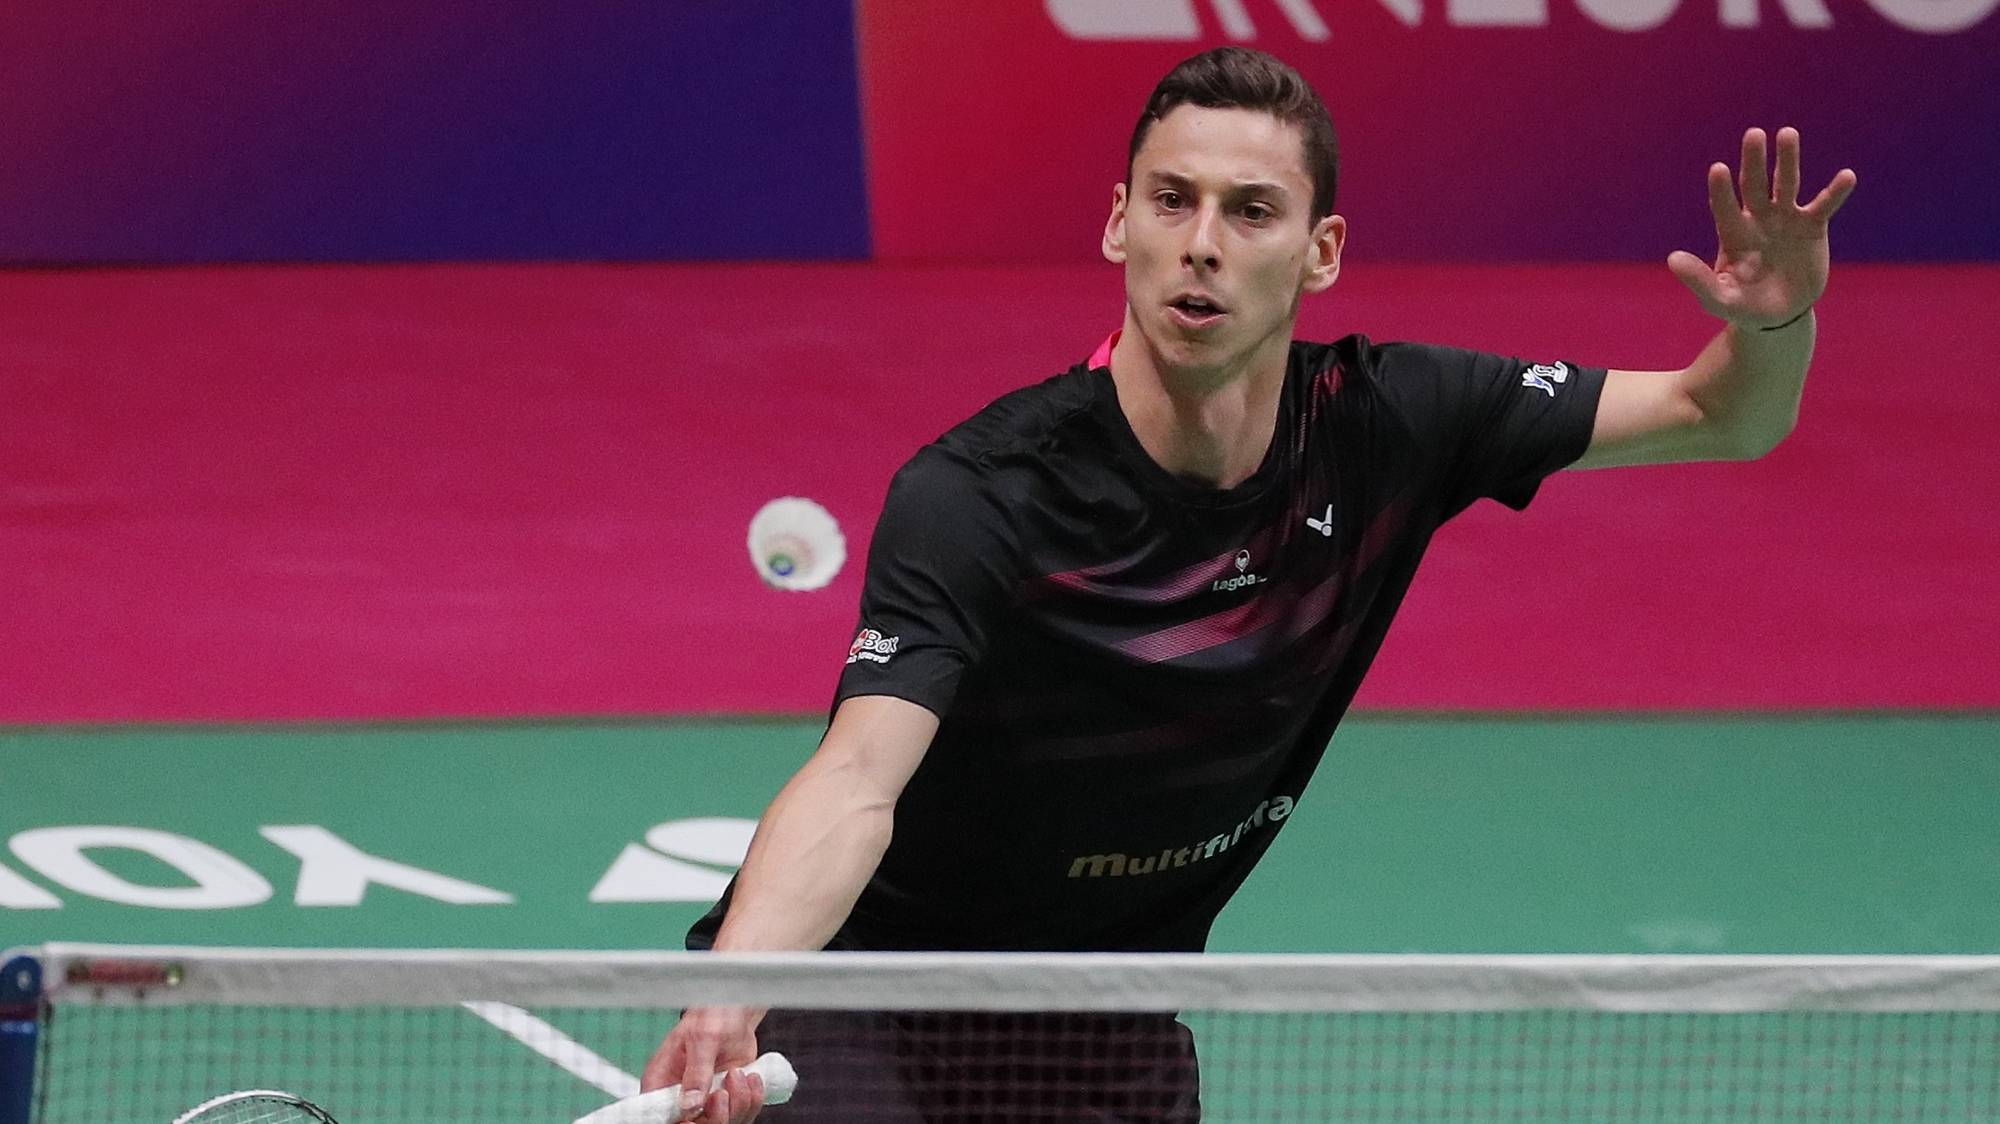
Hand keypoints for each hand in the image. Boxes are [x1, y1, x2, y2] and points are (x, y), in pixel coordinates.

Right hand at [642, 1006, 766, 1122]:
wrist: (736, 1013)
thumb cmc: (711, 1015)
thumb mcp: (703, 1038)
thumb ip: (697, 1072)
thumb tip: (690, 1104)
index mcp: (661, 1082)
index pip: (660, 1117)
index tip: (694, 1120)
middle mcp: (680, 1097)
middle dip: (716, 1117)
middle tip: (723, 1092)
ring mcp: (705, 1101)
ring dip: (738, 1105)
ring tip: (738, 1074)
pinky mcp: (727, 1101)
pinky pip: (741, 1116)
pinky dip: (751, 1101)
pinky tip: (750, 1078)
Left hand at [1668, 127, 1856, 328]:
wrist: (1779, 315)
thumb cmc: (1743, 306)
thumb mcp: (1719, 298)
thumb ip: (1698, 280)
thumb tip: (1672, 259)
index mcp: (1732, 234)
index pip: (1724, 206)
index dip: (1721, 190)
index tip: (1718, 168)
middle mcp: (1757, 219)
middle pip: (1754, 185)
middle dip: (1753, 161)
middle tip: (1753, 134)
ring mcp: (1785, 219)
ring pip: (1786, 184)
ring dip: (1787, 160)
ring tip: (1787, 133)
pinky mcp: (1812, 227)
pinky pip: (1824, 205)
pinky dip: (1835, 192)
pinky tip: (1847, 176)